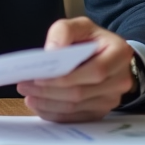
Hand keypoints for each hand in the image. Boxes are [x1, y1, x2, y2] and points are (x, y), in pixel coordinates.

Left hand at [17, 17, 135, 122]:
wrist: (106, 55)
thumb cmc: (91, 40)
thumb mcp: (80, 26)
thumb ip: (64, 31)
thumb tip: (51, 51)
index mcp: (120, 54)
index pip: (95, 71)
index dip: (66, 77)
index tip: (39, 77)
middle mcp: (121, 80)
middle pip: (81, 92)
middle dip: (49, 91)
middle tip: (24, 86)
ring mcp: (112, 99)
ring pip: (76, 107)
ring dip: (48, 104)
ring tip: (27, 95)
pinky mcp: (101, 112)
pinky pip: (75, 118)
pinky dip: (54, 114)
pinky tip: (38, 105)